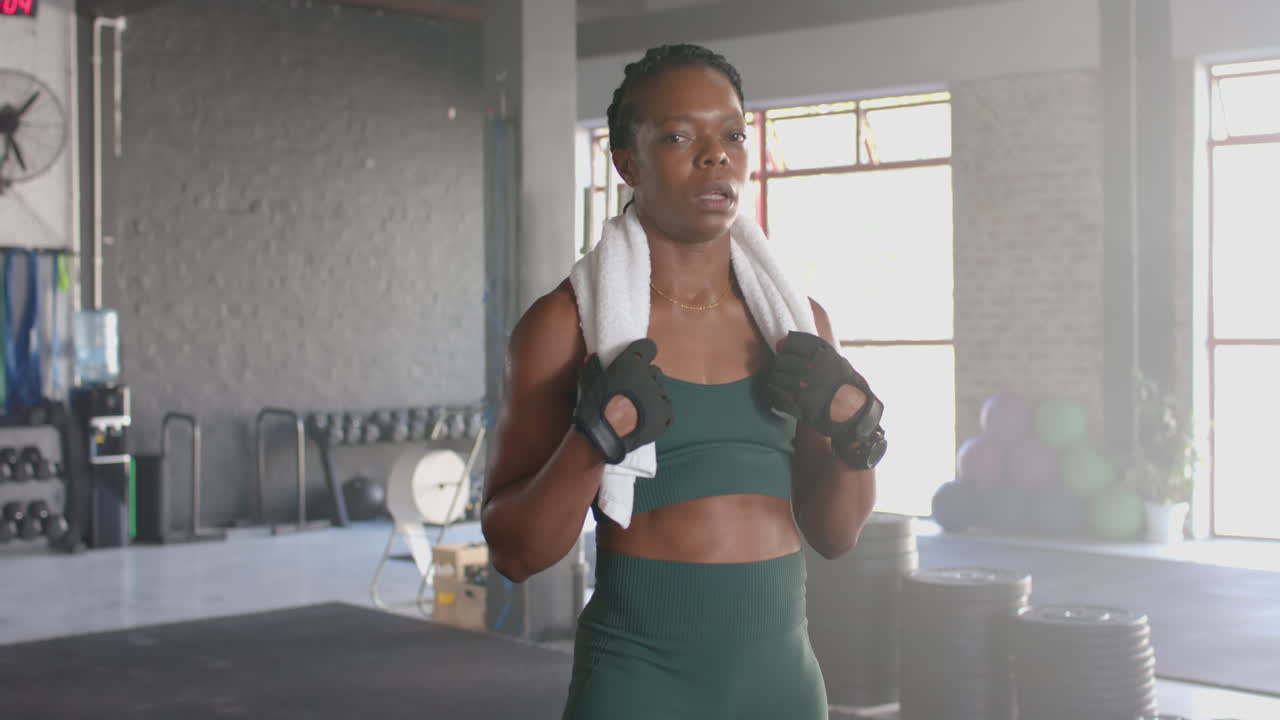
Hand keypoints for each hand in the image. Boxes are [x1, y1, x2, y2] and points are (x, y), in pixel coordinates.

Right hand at [573, 338, 672, 463]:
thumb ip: (593, 366)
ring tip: (636, 407)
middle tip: (631, 388)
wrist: (603, 436)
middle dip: (644, 377)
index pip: (647, 348)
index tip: (638, 359)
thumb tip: (594, 357)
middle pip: (653, 372)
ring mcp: (660, 397)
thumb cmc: (593, 406)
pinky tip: (646, 416)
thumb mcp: (587, 381)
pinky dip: (658, 411)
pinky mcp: (665, 416)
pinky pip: (665, 408)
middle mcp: (650, 377)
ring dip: (651, 395)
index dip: (642, 353)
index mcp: (633, 364)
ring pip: (659, 390)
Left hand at [765, 331, 881, 442]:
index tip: (783, 348)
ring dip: (775, 379)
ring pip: (776, 378)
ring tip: (780, 381)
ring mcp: (802, 387)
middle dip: (779, 363)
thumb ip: (815, 351)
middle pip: (781, 360)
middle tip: (781, 367)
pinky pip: (777, 396)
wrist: (854, 410)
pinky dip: (775, 393)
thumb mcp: (837, 361)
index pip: (792, 342)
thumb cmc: (847, 385)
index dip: (785, 345)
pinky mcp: (797, 405)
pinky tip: (779, 393)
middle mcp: (810, 368)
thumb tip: (786, 340)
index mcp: (821, 354)